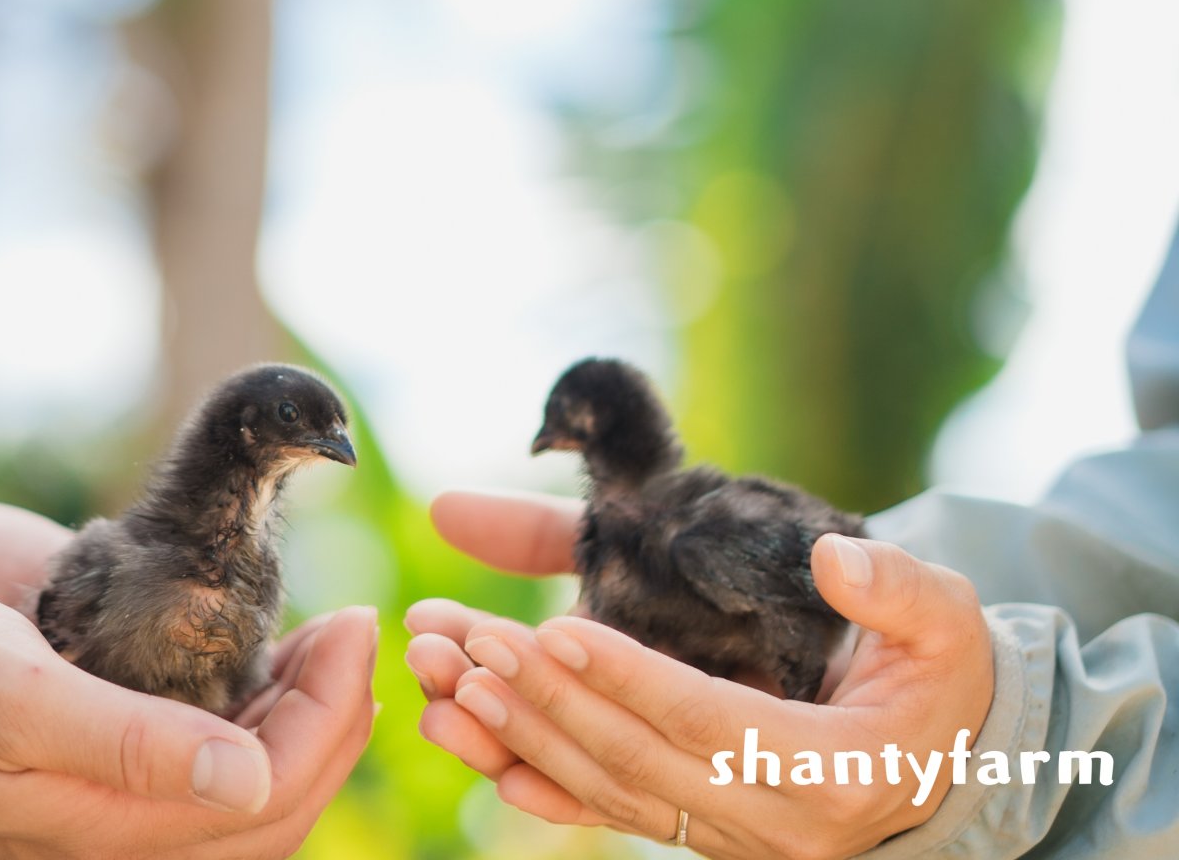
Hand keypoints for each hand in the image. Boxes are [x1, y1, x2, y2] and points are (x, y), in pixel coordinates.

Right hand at [0, 583, 376, 857]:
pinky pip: (207, 735)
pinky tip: (276, 639)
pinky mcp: (108, 726)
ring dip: (311, 709)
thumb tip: (251, 778)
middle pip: (276, 797)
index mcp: (104, 833)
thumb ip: (128, 745)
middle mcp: (123, 817)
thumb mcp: (14, 700)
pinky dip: (260, 694)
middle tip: (364, 619)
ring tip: (337, 630)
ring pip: (251, 774)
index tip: (356, 623)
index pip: (266, 800)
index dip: (330, 716)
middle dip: (339, 711)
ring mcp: (117, 776)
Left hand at [407, 491, 993, 859]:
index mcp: (828, 768)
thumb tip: (837, 559)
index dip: (630, 679)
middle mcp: (767, 819)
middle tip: (463, 638)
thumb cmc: (940, 673)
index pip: (708, 722)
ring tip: (441, 676)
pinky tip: (476, 750)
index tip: (553, 628)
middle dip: (542, 696)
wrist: (950, 756)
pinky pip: (607, 807)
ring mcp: (725, 832)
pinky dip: (539, 781)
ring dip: (517, 731)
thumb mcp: (940, 618)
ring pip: (604, 786)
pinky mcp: (696, 822)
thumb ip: (897, 591)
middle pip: (634, 757)